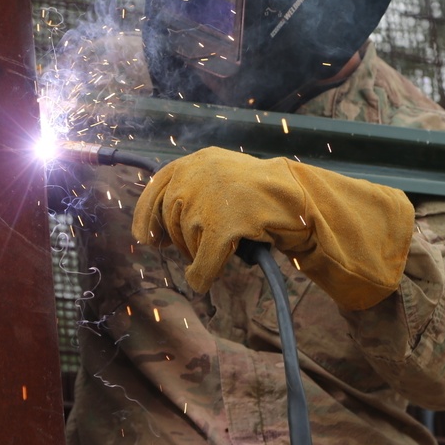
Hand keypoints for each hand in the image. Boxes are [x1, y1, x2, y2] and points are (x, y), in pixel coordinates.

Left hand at [131, 146, 414, 309]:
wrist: (298, 198)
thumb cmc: (260, 192)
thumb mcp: (220, 177)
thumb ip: (189, 191)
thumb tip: (150, 229)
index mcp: (193, 162)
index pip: (154, 190)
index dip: (147, 219)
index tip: (148, 239)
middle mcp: (195, 176)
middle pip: (171, 222)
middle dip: (183, 240)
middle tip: (204, 245)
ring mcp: (209, 200)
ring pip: (187, 244)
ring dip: (202, 253)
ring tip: (230, 243)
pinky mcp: (223, 226)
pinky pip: (202, 264)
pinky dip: (202, 276)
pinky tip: (204, 282)